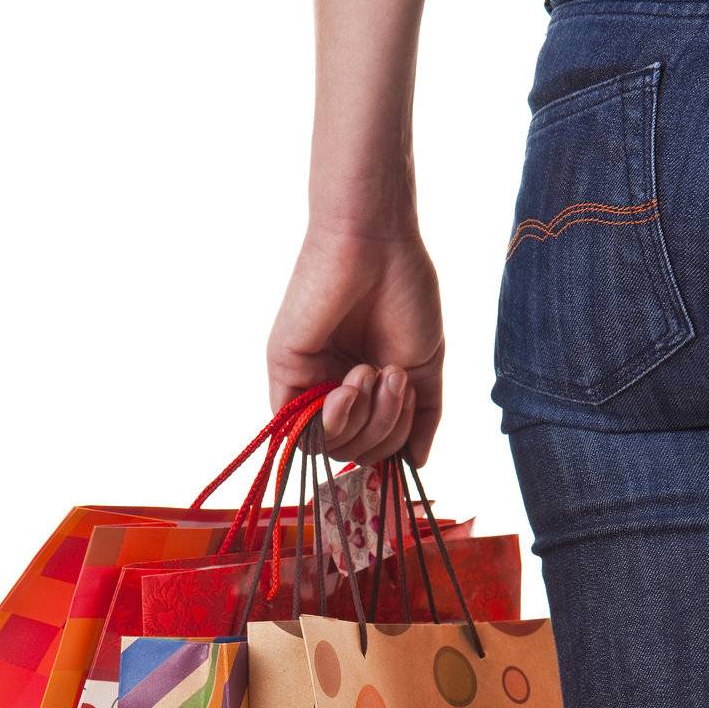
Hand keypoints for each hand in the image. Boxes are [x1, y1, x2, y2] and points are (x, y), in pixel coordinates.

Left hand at [267, 222, 443, 465]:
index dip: (395, 441)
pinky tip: (350, 384)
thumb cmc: (404, 292)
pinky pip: (301, 432)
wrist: (377, 244)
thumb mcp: (424, 366)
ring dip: (365, 420)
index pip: (374, 449)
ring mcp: (308, 384)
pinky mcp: (285, 373)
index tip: (410, 399)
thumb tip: (416, 463)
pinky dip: (333, 421)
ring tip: (374, 371)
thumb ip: (423, 418)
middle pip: (355, 454)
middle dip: (385, 429)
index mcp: (366, 391)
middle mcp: (333, 392)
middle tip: (394, 377)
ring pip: (331, 449)